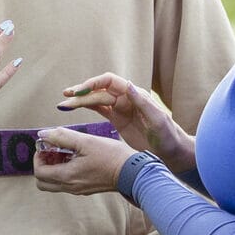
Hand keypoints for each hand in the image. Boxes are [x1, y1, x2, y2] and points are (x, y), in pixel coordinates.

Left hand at [32, 127, 132, 195]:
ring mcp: (79, 190)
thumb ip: (62, 137)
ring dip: (54, 169)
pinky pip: (67, 183)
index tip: (46, 146)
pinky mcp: (86, 188)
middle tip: (52, 151)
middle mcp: (70, 187)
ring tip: (65, 152)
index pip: (39, 172)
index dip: (38, 158)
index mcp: (67, 176)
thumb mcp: (86, 141)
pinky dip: (65, 172)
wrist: (134, 172)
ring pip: (54, 184)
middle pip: (43, 182)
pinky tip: (76, 158)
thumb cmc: (111, 156)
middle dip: (43, 165)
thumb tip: (43, 134)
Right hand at [55, 73, 193, 170]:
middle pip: (99, 90)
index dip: (93, 83)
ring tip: (63, 104)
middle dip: (81, 93)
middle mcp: (126, 98)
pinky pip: (98, 109)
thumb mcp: (158, 121)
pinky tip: (73, 108)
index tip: (80, 90)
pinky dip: (86, 107)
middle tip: (65, 97)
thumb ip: (144, 103)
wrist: (171, 152)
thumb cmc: (169, 137)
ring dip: (80, 100)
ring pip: (96, 99)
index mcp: (135, 95)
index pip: (110, 81)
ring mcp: (121, 108)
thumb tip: (128, 85)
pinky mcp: (117, 119)